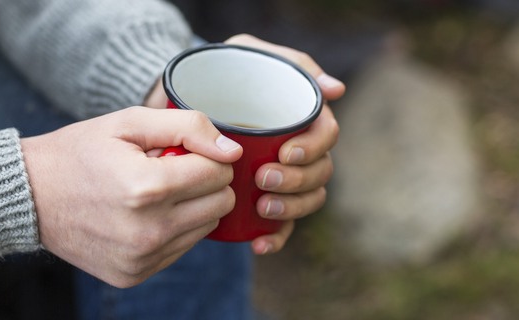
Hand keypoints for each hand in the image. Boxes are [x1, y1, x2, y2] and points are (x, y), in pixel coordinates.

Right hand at [20, 107, 241, 286]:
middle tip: (172, 169)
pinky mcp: (134, 275)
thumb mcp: (128, 122)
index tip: (182, 150)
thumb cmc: (80, 152)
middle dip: (206, 181)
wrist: (27, 196)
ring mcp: (141, 258)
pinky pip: (182, 249)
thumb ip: (187, 127)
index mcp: (148, 188)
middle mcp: (149, 230)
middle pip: (221, 203)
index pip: (220, 173)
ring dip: (193, 206)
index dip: (208, 155)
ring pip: (207, 227)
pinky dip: (174, 229)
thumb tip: (232, 150)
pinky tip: (144, 214)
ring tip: (154, 191)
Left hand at [224, 34, 344, 254]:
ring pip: (306, 200)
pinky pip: (281, 227)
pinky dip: (275, 239)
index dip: (312, 149)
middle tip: (264, 180)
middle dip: (296, 182)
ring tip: (262, 209)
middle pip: (319, 173)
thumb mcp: (251, 54)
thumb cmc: (223, 70)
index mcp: (303, 118)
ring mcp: (284, 176)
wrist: (182, 96)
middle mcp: (300, 150)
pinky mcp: (264, 198)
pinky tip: (259, 244)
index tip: (285, 153)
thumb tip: (336, 89)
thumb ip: (292, 65)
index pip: (326, 137)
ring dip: (290, 209)